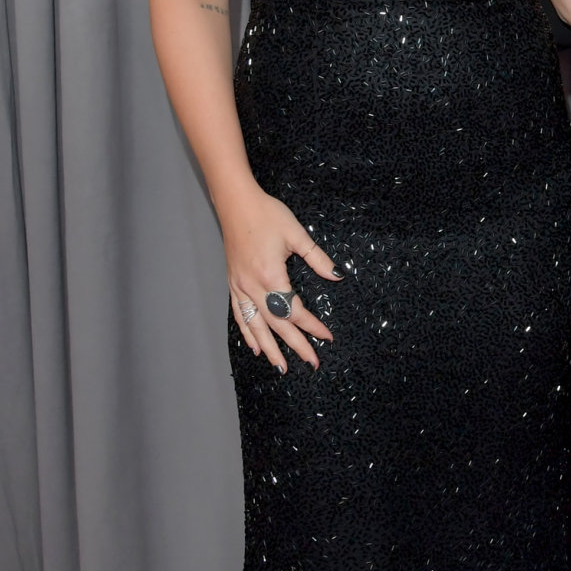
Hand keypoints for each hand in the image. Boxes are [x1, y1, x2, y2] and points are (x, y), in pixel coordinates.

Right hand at [220, 186, 339, 371]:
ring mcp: (240, 287)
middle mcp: (253, 287)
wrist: (235, 202)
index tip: (327, 337)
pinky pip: (240, 315)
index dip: (312, 326)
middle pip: (276, 325)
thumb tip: (338, 275)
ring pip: (255, 326)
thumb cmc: (266, 214)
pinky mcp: (233, 283)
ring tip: (282, 368)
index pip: (294, 310)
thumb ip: (317, 258)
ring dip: (270, 349)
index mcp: (270, 276)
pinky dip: (248, 333)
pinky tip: (256, 347)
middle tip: (312, 363)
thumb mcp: (297, 234)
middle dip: (295, 346)